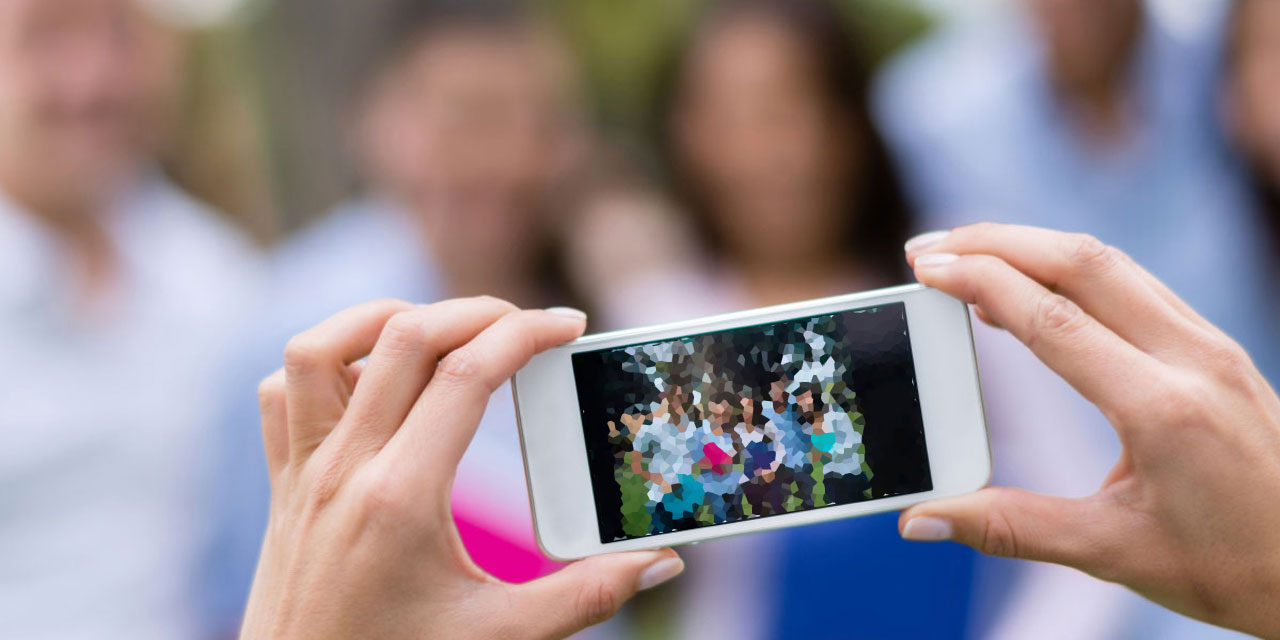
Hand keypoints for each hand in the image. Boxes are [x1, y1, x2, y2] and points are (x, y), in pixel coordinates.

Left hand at [241, 297, 683, 638]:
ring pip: (323, 347)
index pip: (467, 374)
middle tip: (527, 326)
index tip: (568, 325)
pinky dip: (324, 362)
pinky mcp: (283, 482)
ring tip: (442, 329)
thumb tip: (661, 564)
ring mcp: (305, 471)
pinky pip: (281, 392)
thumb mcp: (499, 636)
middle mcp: (346, 469)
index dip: (526, 333)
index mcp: (402, 497)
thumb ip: (587, 597)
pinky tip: (369, 376)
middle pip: (405, 337)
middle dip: (476, 311)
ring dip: (385, 317)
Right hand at [899, 224, 1279, 637]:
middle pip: (1083, 262)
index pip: (1053, 319)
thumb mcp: (1112, 553)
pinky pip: (1134, 283)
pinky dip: (1070, 269)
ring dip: (1032, 246)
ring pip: (1112, 263)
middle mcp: (1193, 360)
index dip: (981, 283)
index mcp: (1163, 409)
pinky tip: (1034, 285)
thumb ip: (1010, 526)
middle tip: (928, 247)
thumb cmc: (1232, 567)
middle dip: (996, 242)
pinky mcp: (1215, 348)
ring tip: (967, 254)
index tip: (926, 267)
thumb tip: (922, 521)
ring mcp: (1211, 347)